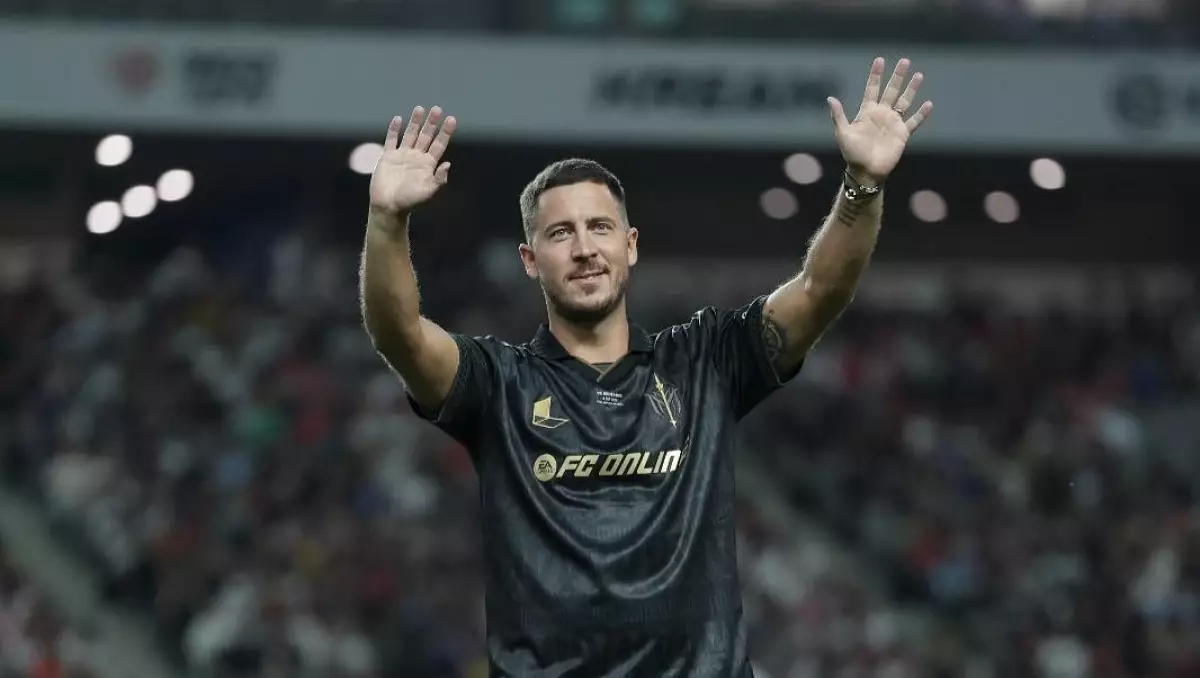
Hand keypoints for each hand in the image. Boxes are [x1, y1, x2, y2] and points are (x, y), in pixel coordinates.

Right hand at [369, 106, 455, 215]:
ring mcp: (402, 156)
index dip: (445, 132)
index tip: (451, 119)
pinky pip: (391, 140)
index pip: (439, 145)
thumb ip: (438, 179)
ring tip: (420, 108)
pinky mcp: (388, 157)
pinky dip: (394, 130)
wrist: (388, 206)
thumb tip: (448, 164)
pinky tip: (398, 119)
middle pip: (426, 136)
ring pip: (410, 134)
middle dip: (431, 123)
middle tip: (437, 109)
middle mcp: (416, 157)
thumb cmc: (409, 201)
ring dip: (415, 122)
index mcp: (428, 165)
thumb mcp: (428, 191)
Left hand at [827, 58, 932, 183]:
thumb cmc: (852, 154)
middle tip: (905, 60)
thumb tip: (830, 98)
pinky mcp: (902, 134)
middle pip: (891, 90)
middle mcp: (881, 114)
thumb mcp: (842, 134)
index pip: (872, 89)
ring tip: (918, 75)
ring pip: (905, 101)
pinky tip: (928, 104)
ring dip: (911, 89)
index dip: (876, 75)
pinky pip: (914, 121)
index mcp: (867, 112)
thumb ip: (838, 116)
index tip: (880, 60)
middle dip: (898, 76)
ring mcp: (893, 123)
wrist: (866, 171)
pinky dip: (921, 114)